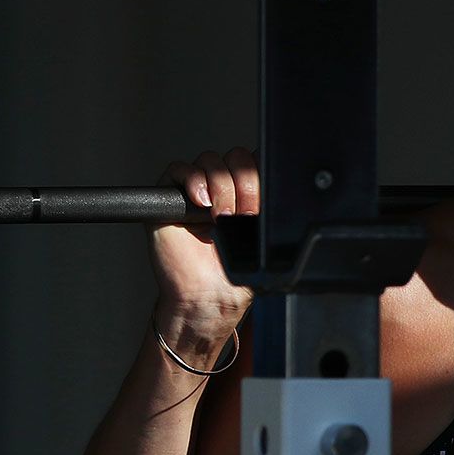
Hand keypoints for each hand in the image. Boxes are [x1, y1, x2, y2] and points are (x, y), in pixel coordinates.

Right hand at [150, 147, 257, 346]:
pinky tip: (201, 202)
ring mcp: (194, 192)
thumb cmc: (231, 276)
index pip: (255, 161)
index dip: (260, 172)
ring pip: (210, 160)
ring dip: (221, 186)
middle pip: (235, 157)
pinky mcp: (168, 198)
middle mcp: (220, 189)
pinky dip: (191, 179)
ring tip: (220, 217)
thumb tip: (284, 191)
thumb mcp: (262, 241)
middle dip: (244, 183)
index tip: (263, 200)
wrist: (206, 298)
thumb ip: (269, 213)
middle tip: (244, 215)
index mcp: (245, 196)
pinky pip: (178, 169)